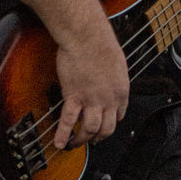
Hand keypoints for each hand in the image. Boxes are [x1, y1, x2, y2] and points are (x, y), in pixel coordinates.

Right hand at [52, 21, 129, 148]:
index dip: (111, 122)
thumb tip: (111, 82)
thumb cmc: (101, 42)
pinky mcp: (74, 96)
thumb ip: (115, 77)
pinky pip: (68, 121)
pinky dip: (62, 135)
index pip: (120, 115)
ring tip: (75, 143)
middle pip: (107, 129)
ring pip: (90, 130)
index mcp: (121, 90)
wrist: (87, 36)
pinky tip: (59, 143)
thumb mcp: (117, 62)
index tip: (104, 124)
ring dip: (82, 139)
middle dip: (98, 138)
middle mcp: (109, 99)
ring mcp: (91, 99)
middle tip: (91, 140)